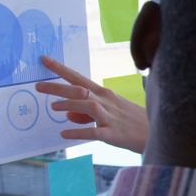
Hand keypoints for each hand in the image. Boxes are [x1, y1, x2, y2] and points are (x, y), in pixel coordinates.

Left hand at [34, 56, 150, 152]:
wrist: (158, 133)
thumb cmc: (133, 122)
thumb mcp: (110, 112)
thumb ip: (87, 112)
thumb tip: (67, 113)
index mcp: (105, 94)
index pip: (79, 78)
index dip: (61, 69)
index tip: (44, 60)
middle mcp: (107, 102)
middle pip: (79, 90)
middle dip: (58, 87)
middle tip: (37, 85)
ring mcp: (111, 117)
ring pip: (88, 106)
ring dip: (70, 105)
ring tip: (53, 108)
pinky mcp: (114, 134)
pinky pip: (94, 132)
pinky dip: (78, 132)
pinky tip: (64, 134)